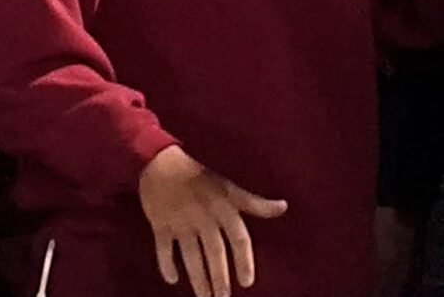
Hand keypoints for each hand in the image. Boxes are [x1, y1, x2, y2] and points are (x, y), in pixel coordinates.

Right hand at [137, 144, 285, 296]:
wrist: (159, 159)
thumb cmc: (199, 174)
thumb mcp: (229, 187)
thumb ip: (255, 203)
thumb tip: (283, 206)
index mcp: (222, 207)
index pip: (238, 238)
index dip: (244, 261)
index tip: (247, 282)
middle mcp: (203, 217)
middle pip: (214, 252)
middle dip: (219, 277)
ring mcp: (180, 221)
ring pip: (191, 255)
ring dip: (198, 278)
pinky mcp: (160, 223)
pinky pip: (164, 248)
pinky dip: (166, 264)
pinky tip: (172, 280)